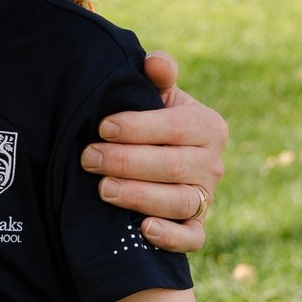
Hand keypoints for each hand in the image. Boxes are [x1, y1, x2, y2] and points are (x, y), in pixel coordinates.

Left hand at [86, 51, 226, 253]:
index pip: (176, 127)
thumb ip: (157, 74)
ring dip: (139, 196)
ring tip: (103, 189)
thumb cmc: (150, 122)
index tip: (102, 127)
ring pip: (179, 202)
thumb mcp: (156, 94)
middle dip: (127, 162)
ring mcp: (207, 198)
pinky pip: (192, 238)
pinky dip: (171, 237)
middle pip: (173, 166)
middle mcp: (213, 163)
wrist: (156, 158)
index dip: (138, 127)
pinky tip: (142, 230)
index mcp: (208, 126)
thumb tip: (154, 62)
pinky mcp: (196, 227)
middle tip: (88, 158)